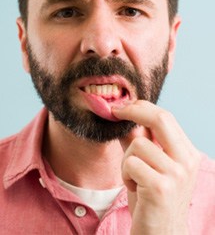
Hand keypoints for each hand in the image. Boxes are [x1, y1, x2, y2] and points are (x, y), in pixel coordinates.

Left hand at [112, 100, 200, 234]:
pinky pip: (131, 163)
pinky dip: (125, 175)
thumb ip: (139, 141)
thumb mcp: (148, 165)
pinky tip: (134, 188)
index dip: (141, 107)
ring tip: (133, 178)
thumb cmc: (152, 198)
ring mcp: (176, 174)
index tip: (122, 106)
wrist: (161, 234)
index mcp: (187, 153)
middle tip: (115, 112)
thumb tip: (123, 117)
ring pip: (137, 145)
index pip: (166, 117)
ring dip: (126, 160)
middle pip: (160, 119)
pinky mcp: (160, 188)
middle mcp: (187, 161)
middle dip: (133, 111)